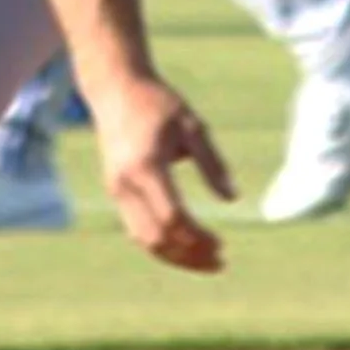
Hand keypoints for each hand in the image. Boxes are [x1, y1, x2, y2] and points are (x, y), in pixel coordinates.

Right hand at [89, 73, 236, 272]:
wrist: (116, 87)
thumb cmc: (159, 103)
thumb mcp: (193, 126)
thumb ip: (212, 163)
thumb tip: (233, 199)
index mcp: (146, 166)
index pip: (173, 218)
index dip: (198, 238)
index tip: (223, 244)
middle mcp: (126, 184)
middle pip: (156, 238)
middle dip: (189, 256)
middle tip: (220, 261)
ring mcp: (117, 189)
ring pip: (143, 240)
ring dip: (175, 256)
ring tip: (207, 261)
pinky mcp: (116, 190)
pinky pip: (137, 228)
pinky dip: (161, 243)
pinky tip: (186, 245)